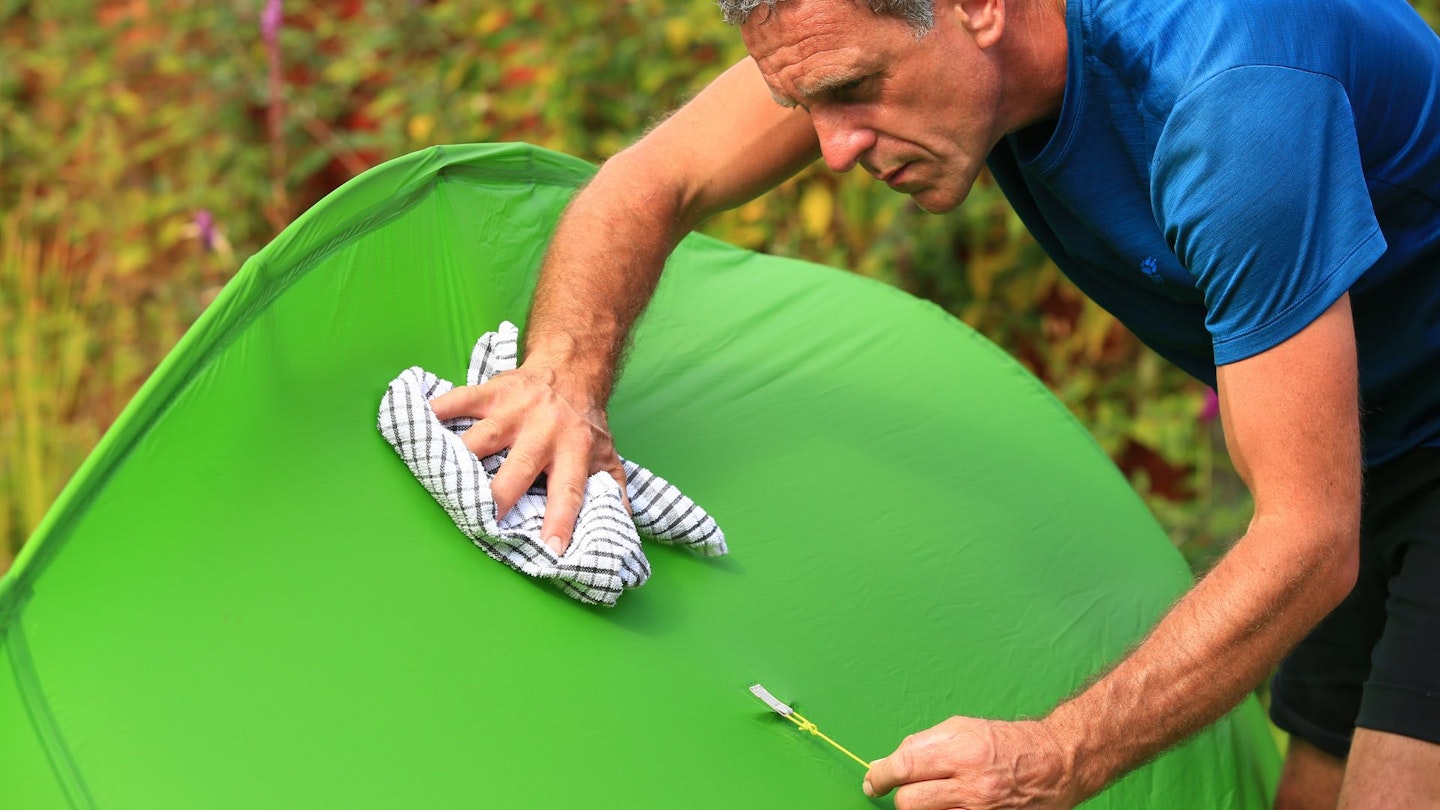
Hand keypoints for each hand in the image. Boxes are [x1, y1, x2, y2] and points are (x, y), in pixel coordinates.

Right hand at [429, 363, 628, 554]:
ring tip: (441, 483)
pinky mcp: (492, 392)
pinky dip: (440, 409)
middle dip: (499, 496)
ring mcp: (515, 410)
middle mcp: (544, 430)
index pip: (569, 492)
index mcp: (574, 450)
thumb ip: (614, 493)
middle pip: (519, 468)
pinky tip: (422, 422)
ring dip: (460, 461)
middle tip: (482, 523)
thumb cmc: (584, 422)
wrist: (571, 368)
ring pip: (482, 438)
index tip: (552, 549)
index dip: (560, 521)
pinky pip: (462, 399)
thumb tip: (622, 533)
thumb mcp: (608, 456)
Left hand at [863, 716, 1079, 809]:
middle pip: (909, 802)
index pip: (905, 767)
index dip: (880, 776)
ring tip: (930, 796)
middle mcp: (972, 786)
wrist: (1055, 764)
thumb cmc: (1007, 742)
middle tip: (897, 790)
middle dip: (899, 796)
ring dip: (922, 808)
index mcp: (962, 752)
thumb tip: (888, 762)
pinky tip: (947, 806)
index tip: (873, 781)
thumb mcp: (963, 728)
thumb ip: (923, 743)